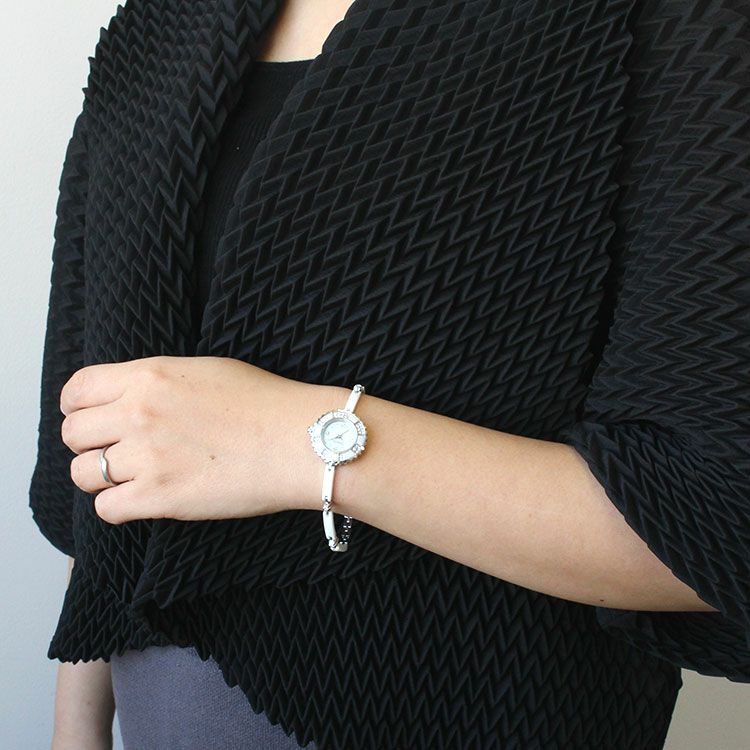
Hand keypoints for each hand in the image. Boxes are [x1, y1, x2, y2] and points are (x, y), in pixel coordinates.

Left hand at [60, 355, 338, 522]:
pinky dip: (120, 507)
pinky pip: (106, 509)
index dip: (79, 407)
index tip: (93, 419)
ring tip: (134, 477)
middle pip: (73, 434)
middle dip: (90, 444)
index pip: (76, 390)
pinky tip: (145, 499)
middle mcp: (138, 412)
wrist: (299, 440)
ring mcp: (146, 456)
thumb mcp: (205, 370)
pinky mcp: (159, 497)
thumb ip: (158, 381)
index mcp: (149, 376)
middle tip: (118, 450)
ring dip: (103, 478)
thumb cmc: (265, 403)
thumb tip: (131, 396)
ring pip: (83, 474)